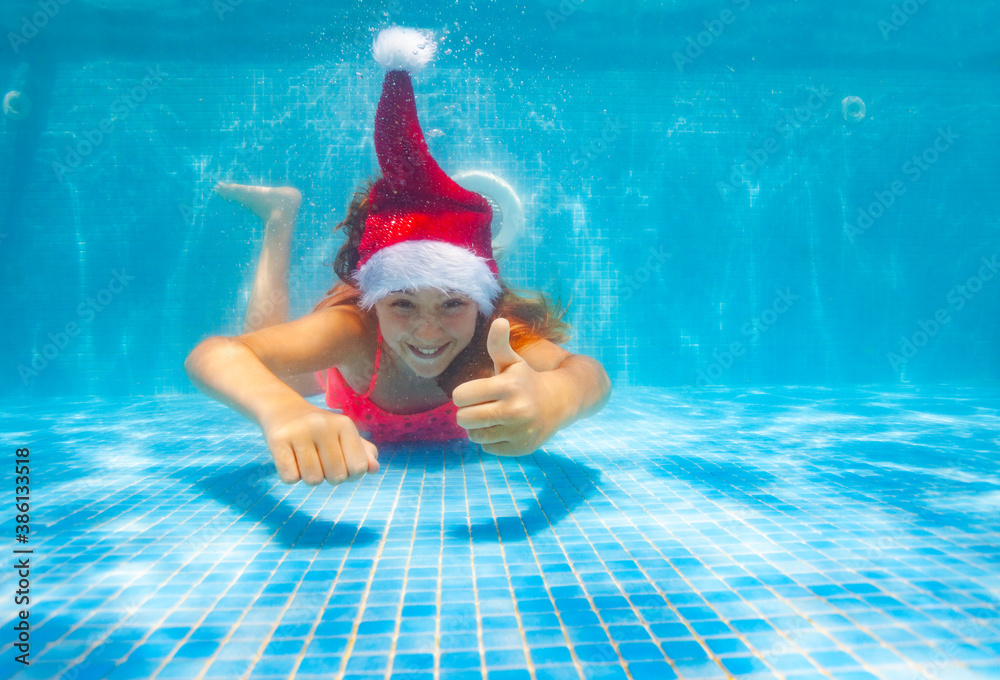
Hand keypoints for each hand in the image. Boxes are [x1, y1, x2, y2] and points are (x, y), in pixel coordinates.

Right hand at [260, 403, 378, 485]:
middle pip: (336, 477)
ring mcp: (299, 432)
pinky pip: (290, 478)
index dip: (351, 474)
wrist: (282, 409)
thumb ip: (363, 453)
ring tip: (305, 458)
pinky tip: (290, 459)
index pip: (358, 467)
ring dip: (309, 477)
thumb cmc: (320, 429)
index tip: (342, 464)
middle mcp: (323, 426)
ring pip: (313, 480)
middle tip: (320, 460)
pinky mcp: (277, 440)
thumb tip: (373, 469)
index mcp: (344, 424)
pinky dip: (291, 476)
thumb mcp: (344, 435)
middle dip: (329, 476)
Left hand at [452, 317, 559, 455]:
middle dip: (468, 412)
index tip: (476, 392)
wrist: (560, 402)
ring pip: (474, 435)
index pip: (459, 396)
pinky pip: (487, 448)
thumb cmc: (526, 380)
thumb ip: (498, 344)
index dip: (464, 394)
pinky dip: (491, 439)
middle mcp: (514, 410)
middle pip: (463, 419)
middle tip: (482, 406)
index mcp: (507, 386)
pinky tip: (505, 428)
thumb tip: (499, 321)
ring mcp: (518, 431)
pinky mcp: (521, 448)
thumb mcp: (512, 361)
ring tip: (493, 417)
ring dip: (478, 427)